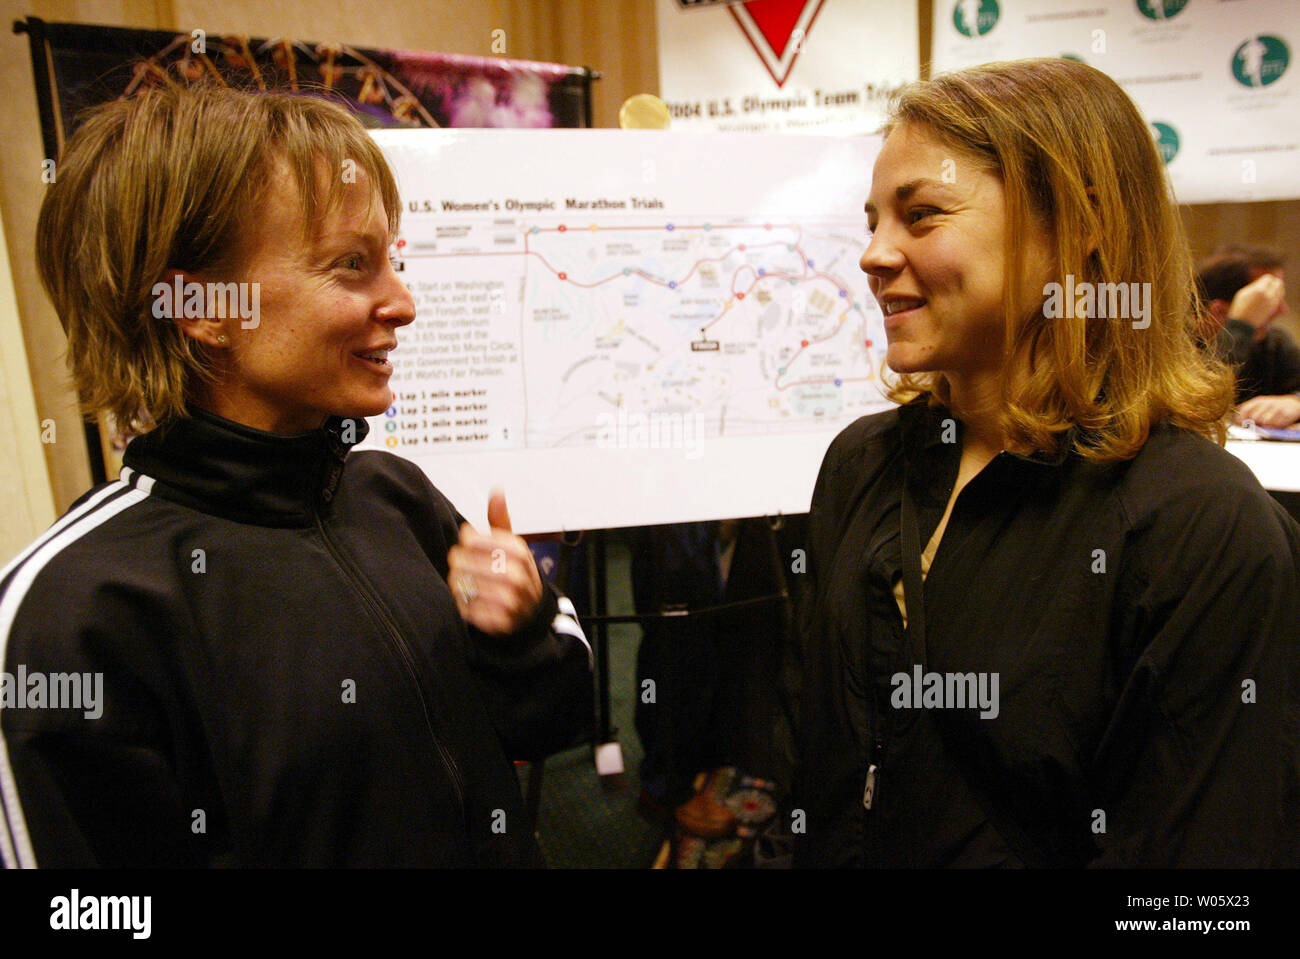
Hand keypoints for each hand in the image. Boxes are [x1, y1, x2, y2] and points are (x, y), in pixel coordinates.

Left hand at [447, 489, 544, 634]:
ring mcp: (512, 601)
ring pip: (469, 587)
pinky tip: (466, 598)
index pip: (482, 540)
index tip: (466, 540)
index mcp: (521, 553)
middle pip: (472, 563)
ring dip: (458, 583)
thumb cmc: (516, 571)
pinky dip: (464, 604)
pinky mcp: (502, 622)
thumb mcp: (512, 544)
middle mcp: (519, 577)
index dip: (469, 539)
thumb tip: (496, 490)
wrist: (532, 610)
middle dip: (459, 562)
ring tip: (459, 579)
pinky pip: (470, 611)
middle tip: (457, 562)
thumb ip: (500, 519)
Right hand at [1228, 274, 1286, 334]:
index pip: (1268, 278)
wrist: (1242, 324)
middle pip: (1278, 283)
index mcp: (1259, 290)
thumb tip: (1261, 282)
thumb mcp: (1242, 294)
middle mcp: (1268, 295)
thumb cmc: (1239, 308)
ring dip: (1277, 289)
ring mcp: (1272, 301)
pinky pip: (1279, 297)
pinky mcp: (1274, 307)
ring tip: (1271, 290)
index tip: (1263, 281)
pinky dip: (1277, 295)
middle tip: (1269, 285)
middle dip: (1274, 283)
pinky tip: (1271, 297)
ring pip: (1281, 290)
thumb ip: (1253, 286)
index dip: (1266, 279)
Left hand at [1238, 394, 1299, 428]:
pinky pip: (1277, 424)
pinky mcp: (1286, 414)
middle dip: (1255, 423)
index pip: (1245, 409)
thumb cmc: (1273, 407)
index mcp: (1259, 400)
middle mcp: (1268, 403)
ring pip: (1265, 421)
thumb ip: (1250, 411)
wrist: (1293, 404)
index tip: (1242, 423)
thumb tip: (1237, 420)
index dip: (1241, 417)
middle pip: (1255, 417)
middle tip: (1259, 424)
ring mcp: (1277, 408)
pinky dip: (1276, 426)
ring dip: (1266, 425)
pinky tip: (1278, 422)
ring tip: (1269, 423)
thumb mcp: (1261, 405)